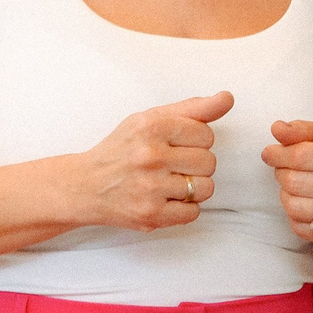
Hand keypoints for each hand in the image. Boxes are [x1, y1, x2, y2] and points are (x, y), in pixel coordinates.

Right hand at [64, 91, 231, 231]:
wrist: (85, 186)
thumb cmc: (122, 150)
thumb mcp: (150, 120)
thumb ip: (192, 109)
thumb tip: (227, 98)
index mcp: (151, 127)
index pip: (206, 134)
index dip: (195, 141)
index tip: (174, 146)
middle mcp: (150, 156)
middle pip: (209, 162)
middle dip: (194, 165)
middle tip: (169, 166)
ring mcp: (150, 188)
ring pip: (205, 189)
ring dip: (191, 188)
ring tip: (167, 184)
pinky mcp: (151, 214)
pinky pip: (194, 212)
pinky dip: (183, 208)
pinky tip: (164, 199)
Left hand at [261, 118, 312, 247]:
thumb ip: (306, 131)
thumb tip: (278, 129)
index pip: (302, 156)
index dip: (279, 154)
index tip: (269, 152)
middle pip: (294, 182)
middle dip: (282, 172)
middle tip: (285, 167)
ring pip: (294, 207)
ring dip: (286, 194)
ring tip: (295, 185)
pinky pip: (302, 228)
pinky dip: (295, 216)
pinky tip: (306, 203)